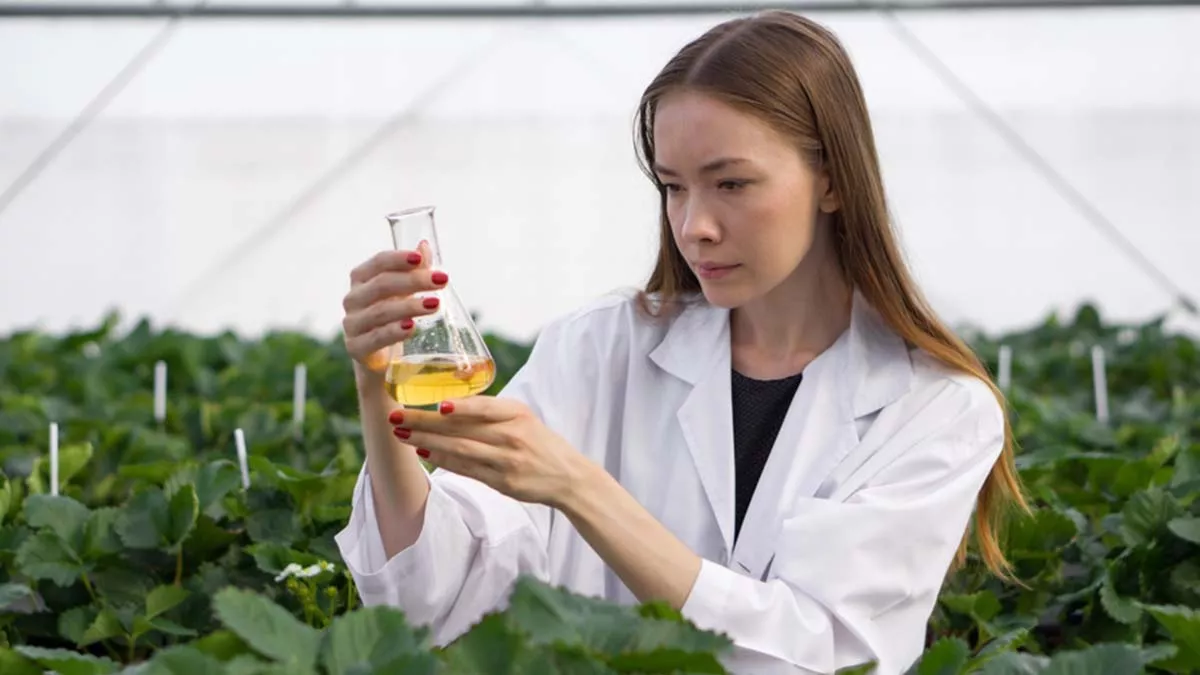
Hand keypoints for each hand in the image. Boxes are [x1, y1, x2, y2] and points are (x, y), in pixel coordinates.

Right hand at [341, 245, 448, 373]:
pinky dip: (393, 332)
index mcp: (362, 279)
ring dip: (409, 306)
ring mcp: (352, 324)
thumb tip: (424, 245)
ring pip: (380, 311)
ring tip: (434, 304)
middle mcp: (353, 299)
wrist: (381, 361)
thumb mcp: (405, 293)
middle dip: (413, 281)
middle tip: (441, 280)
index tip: (421, 258)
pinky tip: (411, 327)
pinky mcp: (356, 348)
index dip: (399, 258)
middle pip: (382, 285)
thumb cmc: (393, 319)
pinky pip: (374, 338)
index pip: (378, 263)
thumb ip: (415, 270)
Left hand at [390, 396, 589, 508]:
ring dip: (427, 441)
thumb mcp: (524, 418)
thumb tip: (448, 405)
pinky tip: (424, 452)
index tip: (436, 404)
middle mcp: (513, 436)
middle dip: (426, 421)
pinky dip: (443, 460)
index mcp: (518, 414)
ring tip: (402, 434)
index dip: (462, 407)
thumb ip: (492, 412)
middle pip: (463, 428)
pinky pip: (466, 469)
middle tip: (397, 415)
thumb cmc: (540, 442)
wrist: (568, 477)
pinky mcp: (501, 482)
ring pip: (460, 449)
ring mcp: (506, 461)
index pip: (487, 408)